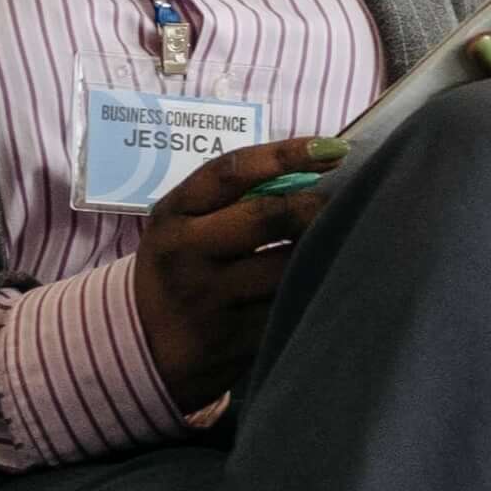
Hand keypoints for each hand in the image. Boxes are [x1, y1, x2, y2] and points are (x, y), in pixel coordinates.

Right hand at [136, 133, 344, 406]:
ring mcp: (207, 300)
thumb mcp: (185, 225)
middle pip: (267, 218)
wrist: (140, 342)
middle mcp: (185, 253)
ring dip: (324, 251)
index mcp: (174, 213)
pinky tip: (333, 284)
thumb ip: (234, 200)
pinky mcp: (231, 341)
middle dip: (314, 208)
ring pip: (286, 268)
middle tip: (347, 203)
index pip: (231, 171)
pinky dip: (315, 293)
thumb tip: (318, 169)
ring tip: (351, 240)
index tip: (335, 147)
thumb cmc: (182, 268)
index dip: (287, 155)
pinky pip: (289, 310)